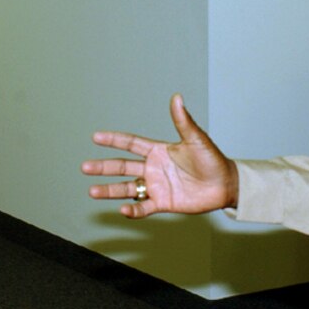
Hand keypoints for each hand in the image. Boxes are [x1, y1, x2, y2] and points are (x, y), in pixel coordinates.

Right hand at [81, 94, 237, 218]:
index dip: (113, 140)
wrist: (224, 184)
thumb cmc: (212, 159)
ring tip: (92, 191)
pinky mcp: (163, 203)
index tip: (95, 136)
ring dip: (110, 190)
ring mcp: (156, 186)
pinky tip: (122, 210)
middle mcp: (153, 168)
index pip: (131, 144)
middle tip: (84, 167)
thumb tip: (177, 97)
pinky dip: (133, 210)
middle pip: (122, 167)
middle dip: (103, 167)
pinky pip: (143, 207)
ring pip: (127, 188)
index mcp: (158, 150)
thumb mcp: (196, 139)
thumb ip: (183, 121)